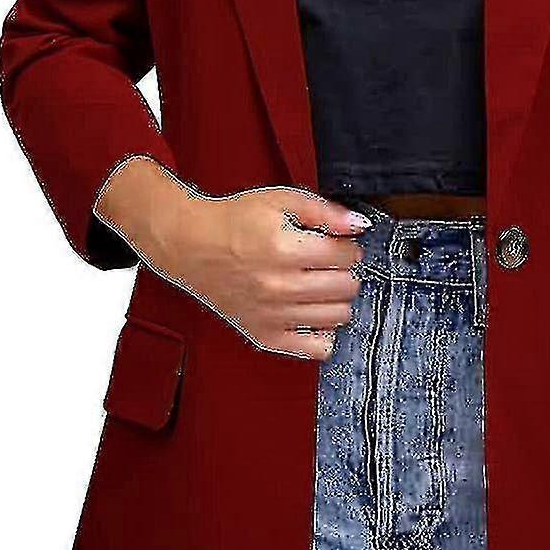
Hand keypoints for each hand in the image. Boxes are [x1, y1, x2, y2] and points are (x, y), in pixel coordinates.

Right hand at [95, 160, 371, 360]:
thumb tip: (359, 225)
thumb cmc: (235, 221)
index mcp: (284, 249)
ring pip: (337, 316)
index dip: (348, 246)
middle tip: (331, 263)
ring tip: (322, 285)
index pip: (345, 255)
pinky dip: (323, 333)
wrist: (190, 246)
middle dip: (346, 272)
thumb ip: (323, 211)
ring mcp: (272, 315)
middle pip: (346, 287)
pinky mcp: (264, 335)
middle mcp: (279, 286)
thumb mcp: (280, 200)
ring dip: (338, 299)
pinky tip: (314, 313)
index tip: (338, 243)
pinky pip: (315, 348)